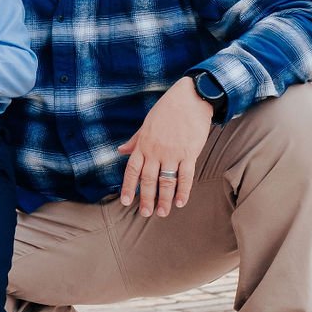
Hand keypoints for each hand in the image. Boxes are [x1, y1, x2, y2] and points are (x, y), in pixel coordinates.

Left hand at [118, 77, 212, 217]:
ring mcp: (172, 153)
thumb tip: (120, 150)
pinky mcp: (189, 153)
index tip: (126, 202)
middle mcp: (156, 151)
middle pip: (148, 180)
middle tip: (145, 213)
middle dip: (146, 199)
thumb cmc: (167, 109)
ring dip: (164, 199)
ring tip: (162, 213)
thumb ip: (135, 140)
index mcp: (144, 144)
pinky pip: (185, 176)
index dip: (129, 187)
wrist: (190, 97)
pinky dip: (183, 190)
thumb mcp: (147, 123)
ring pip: (166, 181)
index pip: (132, 170)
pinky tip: (181, 202)